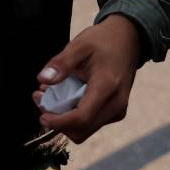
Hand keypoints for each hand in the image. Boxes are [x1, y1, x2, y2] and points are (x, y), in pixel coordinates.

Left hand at [32, 15, 143, 142]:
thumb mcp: (80, 44)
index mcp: (107, 87)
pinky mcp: (114, 111)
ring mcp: (117, 110)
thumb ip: (62, 62)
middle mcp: (116, 104)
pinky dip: (73, 114)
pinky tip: (63, 95)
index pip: (82, 117)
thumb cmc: (104, 40)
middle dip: (58, 120)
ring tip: (48, 94)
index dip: (59, 122)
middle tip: (41, 98)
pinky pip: (90, 122)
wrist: (128, 39)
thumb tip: (42, 79)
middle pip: (82, 129)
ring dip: (64, 118)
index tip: (42, 115)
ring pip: (85, 129)